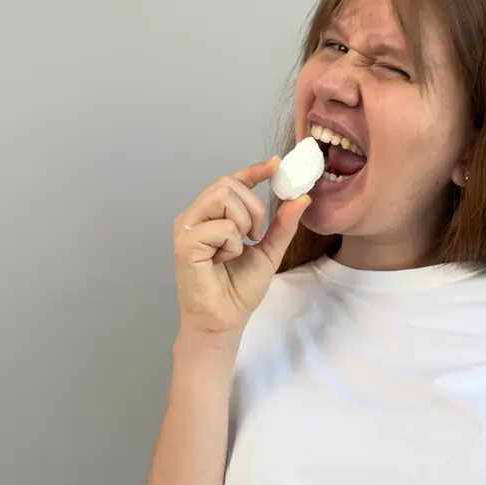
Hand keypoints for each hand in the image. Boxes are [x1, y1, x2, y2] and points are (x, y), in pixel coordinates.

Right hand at [172, 157, 309, 335]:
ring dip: (242, 223)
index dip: (253, 170)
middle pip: (228, 183)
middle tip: (255, 236)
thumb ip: (282, 225)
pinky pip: (220, 226)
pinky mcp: (184, 243)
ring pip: (223, 197)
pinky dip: (232, 244)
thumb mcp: (269, 251)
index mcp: (210, 215)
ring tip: (238, 248)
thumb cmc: (239, 289)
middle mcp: (194, 216)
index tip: (277, 164)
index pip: (230, 181)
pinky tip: (223, 261)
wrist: (225, 320)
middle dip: (253, 207)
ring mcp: (186, 228)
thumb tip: (301, 198)